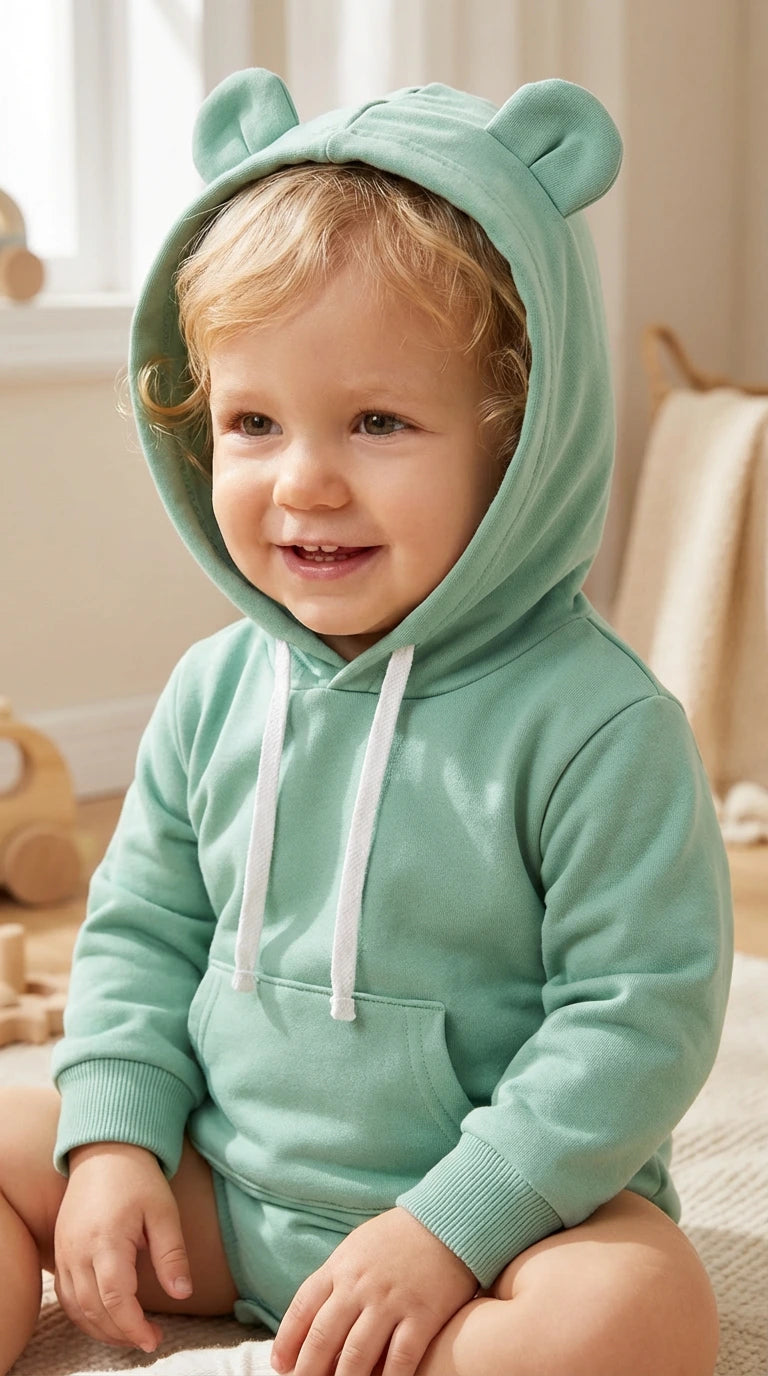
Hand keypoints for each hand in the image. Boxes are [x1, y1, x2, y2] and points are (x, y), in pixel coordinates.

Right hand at [54, 1142, 192, 1352]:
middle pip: (95, 1310)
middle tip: (149, 1340)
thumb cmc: (138, 1179)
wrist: (104, 1151)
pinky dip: (85, 1315)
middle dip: (121, 1334)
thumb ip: (172, 1254)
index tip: (155, 1340)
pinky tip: (107, 1319)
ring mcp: (65, 1253)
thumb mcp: (164, 1211)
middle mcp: (79, 1251)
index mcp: (107, 1241)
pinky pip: (66, 1296)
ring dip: (102, 1329)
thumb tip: (183, 1293)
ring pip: (77, 1308)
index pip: (116, 1299)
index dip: (134, 1326)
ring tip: (132, 1335)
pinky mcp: (60, 1252)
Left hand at [270, 1206, 477, 1375]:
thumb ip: (334, 1280)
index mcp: (340, 1267)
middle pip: (324, 1337)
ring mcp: (391, 1301)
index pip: (302, 1308)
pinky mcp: (423, 1315)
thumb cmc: (398, 1238)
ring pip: (357, 1354)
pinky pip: (400, 1358)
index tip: (281, 1365)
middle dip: (308, 1370)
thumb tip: (312, 1319)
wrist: (448, 1220)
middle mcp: (360, 1285)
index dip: (287, 1341)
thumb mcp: (357, 1247)